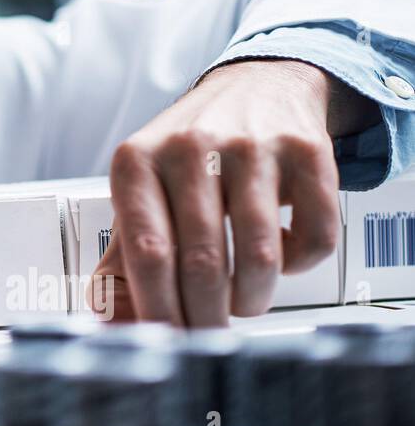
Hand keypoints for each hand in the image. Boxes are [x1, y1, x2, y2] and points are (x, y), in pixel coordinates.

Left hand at [90, 59, 364, 326]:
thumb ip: (122, 258)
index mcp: (136, 161)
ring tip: (243, 300)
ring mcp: (252, 146)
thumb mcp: (142, 191)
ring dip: (252, 297)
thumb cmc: (187, 154)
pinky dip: (299, 264)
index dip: (158, 307)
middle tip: (208, 336)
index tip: (168, 340)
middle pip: (202, 262)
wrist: (255, 85)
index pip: (147, 251)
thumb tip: (110, 322)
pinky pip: (315, 238)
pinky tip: (281, 252)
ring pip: (260, 255)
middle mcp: (190, 147)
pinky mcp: (307, 151)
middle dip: (206, 316)